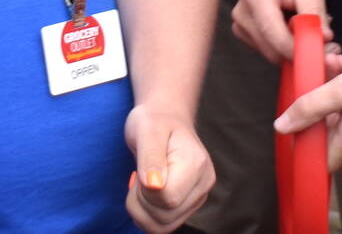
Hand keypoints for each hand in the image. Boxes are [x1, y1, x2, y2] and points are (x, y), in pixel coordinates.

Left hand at [124, 103, 213, 232]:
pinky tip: (146, 194)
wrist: (166, 118)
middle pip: (164, 217)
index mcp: (196, 164)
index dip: (145, 190)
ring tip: (141, 185)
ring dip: (141, 211)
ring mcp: (197, 197)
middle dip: (140, 201)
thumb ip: (150, 158)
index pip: (168, 198)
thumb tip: (154, 186)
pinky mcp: (188, 206)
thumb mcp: (147, 130)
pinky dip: (146, 215)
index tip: (141, 170)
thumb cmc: (154, 121)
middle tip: (138, 175)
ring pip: (163, 227)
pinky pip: (163, 226)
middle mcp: (203, 184)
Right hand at [231, 0, 341, 71]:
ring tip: (315, 30)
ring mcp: (240, 23)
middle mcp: (242, 13)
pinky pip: (270, 50)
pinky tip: (299, 29)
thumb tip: (323, 42)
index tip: (328, 54)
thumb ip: (315, 14)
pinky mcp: (245, 30)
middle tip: (330, 46)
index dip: (302, 51)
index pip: (277, 39)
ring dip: (296, 50)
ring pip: (273, 54)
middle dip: (302, 53)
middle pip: (274, 51)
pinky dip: (288, 46)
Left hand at [273, 42, 341, 170]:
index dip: (302, 139)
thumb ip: (309, 108)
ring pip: (341, 114)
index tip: (296, 113)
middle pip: (327, 129)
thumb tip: (281, 127)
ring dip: (333, 89)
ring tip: (338, 60)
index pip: (317, 158)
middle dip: (318, 100)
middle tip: (322, 69)